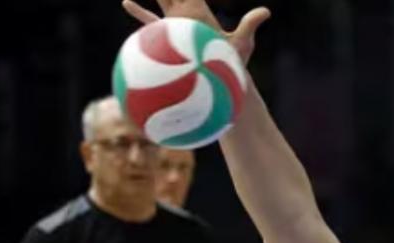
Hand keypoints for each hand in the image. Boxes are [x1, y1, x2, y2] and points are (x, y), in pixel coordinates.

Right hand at [123, 0, 270, 63]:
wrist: (217, 82)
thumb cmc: (231, 64)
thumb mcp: (242, 43)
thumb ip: (249, 25)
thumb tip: (266, 11)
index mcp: (201, 11)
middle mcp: (186, 14)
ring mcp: (174, 24)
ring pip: (161, 1)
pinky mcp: (165, 38)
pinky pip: (149, 23)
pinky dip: (139, 12)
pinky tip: (127, 1)